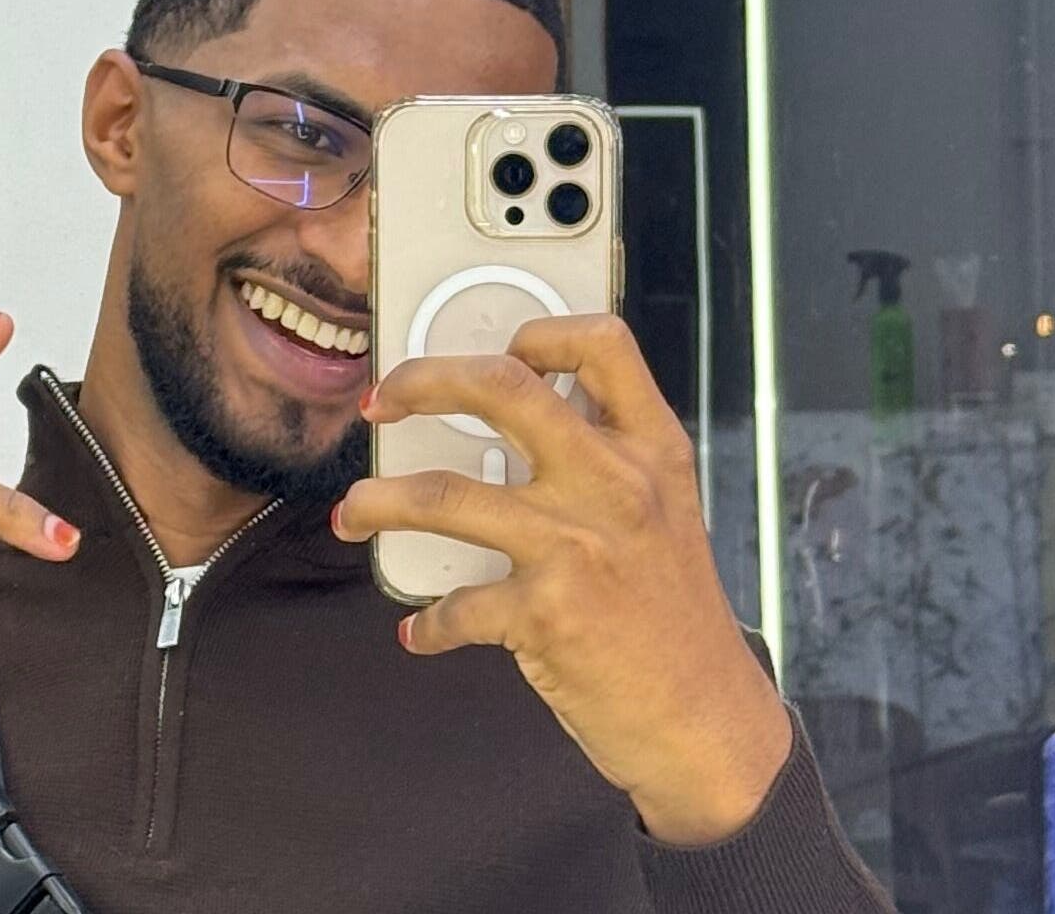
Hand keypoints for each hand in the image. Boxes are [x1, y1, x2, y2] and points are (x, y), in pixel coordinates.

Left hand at [334, 315, 792, 846]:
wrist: (704, 722)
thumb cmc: (674, 619)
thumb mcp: (666, 515)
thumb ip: (609, 463)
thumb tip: (519, 423)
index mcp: (652, 451)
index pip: (602, 344)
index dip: (539, 332)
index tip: (492, 350)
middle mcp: (615, 484)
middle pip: (502, 388)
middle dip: (421, 380)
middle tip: (380, 402)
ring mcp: (576, 546)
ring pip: (443, 496)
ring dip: (378, 502)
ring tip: (350, 513)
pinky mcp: (544, 613)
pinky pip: (454, 606)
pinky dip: (426, 622)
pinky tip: (418, 631)